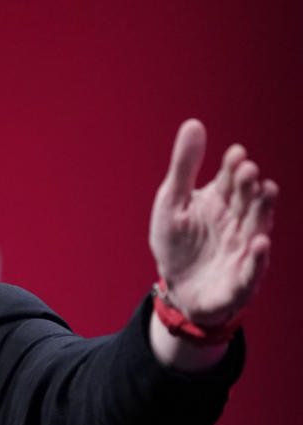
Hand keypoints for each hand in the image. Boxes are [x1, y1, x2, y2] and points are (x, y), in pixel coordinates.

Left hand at [149, 119, 277, 325]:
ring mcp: (243, 249)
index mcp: (221, 201)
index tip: (235, 154)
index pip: (231, 179)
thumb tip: (194, 123)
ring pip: (257, 228)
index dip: (234, 167)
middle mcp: (238, 222)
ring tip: (266, 192)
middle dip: (250, 186)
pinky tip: (260, 243)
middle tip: (248, 171)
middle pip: (248, 200)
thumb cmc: (176, 242)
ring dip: (262, 212)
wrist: (177, 287)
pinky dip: (258, 258)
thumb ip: (184, 167)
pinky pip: (252, 269)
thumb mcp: (171, 202)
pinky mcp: (241, 279)